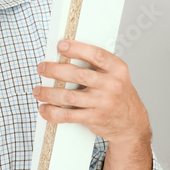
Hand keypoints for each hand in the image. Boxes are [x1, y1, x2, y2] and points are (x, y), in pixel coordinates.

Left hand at [33, 39, 149, 145]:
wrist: (131, 123)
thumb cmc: (118, 94)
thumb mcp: (115, 75)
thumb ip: (96, 65)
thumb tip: (64, 55)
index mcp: (117, 69)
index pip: (96, 55)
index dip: (77, 49)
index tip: (60, 46)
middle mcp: (111, 85)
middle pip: (77, 75)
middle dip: (55, 70)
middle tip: (42, 68)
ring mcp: (103, 103)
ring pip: (69, 97)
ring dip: (48, 93)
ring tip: (38, 90)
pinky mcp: (94, 118)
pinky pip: (68, 116)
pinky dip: (53, 112)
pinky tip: (44, 108)